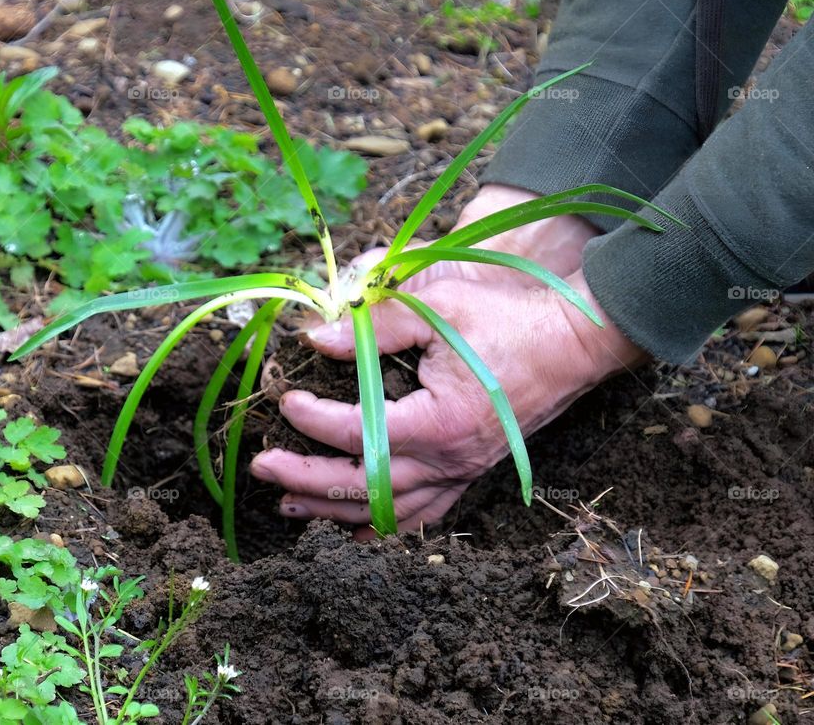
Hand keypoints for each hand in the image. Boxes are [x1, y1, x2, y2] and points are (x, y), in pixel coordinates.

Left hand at [250, 185, 644, 535]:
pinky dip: (383, 525)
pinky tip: (355, 528)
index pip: (357, 433)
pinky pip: (422, 514)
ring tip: (289, 504)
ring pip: (387, 511)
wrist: (572, 339)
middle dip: (305, 478)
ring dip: (334, 509)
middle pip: (362, 485)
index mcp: (438, 422)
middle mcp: (448, 461)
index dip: (311, 420)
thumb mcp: (439, 306)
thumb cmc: (507, 318)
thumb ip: (377, 324)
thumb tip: (317, 338)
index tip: (284, 400)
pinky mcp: (469, 472)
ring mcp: (461, 473)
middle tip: (261, 465)